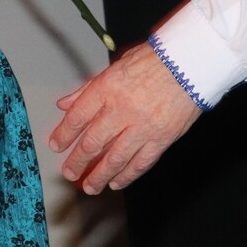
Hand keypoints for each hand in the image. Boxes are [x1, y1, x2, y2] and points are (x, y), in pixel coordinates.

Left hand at [48, 41, 201, 193]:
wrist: (190, 63)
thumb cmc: (153, 60)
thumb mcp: (115, 66)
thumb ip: (89, 88)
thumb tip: (65, 103)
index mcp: (108, 88)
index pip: (78, 116)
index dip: (64, 134)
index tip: (56, 145)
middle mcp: (123, 109)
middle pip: (93, 142)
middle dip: (78, 161)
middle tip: (69, 172)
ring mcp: (143, 126)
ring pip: (115, 158)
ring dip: (99, 175)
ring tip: (90, 186)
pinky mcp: (162, 138)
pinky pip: (141, 162)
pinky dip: (127, 175)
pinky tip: (117, 182)